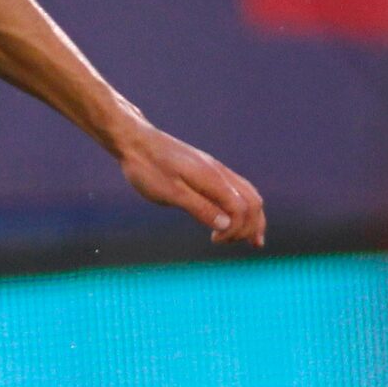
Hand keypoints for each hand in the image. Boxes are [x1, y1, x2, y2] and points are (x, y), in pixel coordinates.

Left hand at [117, 122, 265, 245]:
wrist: (134, 141)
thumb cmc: (147, 168)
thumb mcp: (170, 192)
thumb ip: (199, 208)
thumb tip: (226, 225)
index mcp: (213, 179)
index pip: (241, 209)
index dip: (235, 230)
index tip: (214, 241)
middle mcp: (220, 173)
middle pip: (252, 202)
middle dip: (252, 226)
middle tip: (244, 245)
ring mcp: (215, 169)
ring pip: (247, 194)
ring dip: (252, 217)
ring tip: (252, 238)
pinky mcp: (207, 170)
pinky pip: (236, 188)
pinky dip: (242, 206)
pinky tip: (234, 216)